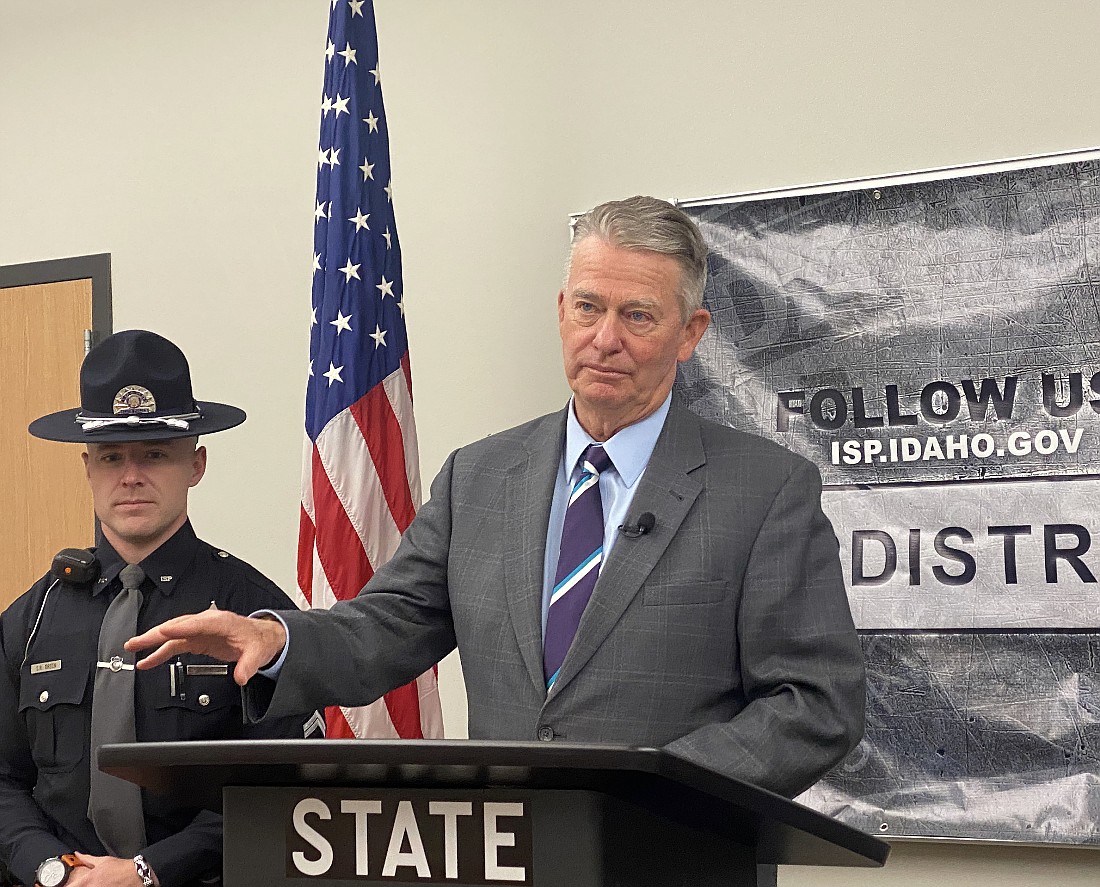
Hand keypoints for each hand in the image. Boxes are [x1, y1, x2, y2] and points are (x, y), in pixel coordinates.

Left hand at [69, 853, 153, 886]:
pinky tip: (102, 886)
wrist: (137, 875)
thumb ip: (87, 859)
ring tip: (95, 883)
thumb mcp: (103, 860)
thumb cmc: (121, 868)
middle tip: (82, 883)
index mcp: (88, 880)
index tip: (60, 886)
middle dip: (76, 886)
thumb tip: (77, 854)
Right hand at [125, 609, 286, 684]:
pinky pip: (175, 645)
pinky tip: (148, 661)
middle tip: (136, 642)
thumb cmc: (258, 639)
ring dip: (152, 642)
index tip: (163, 632)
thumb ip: (248, 665)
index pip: (197, 623)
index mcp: (221, 622)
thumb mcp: (258, 652)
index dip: (180, 628)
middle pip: (177, 627)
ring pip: (172, 635)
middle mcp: (207, 623)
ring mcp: (200, 631)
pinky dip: (161, 652)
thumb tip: (241, 677)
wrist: (261, 638)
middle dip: (155, 634)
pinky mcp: (197, 640)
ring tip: (132, 649)